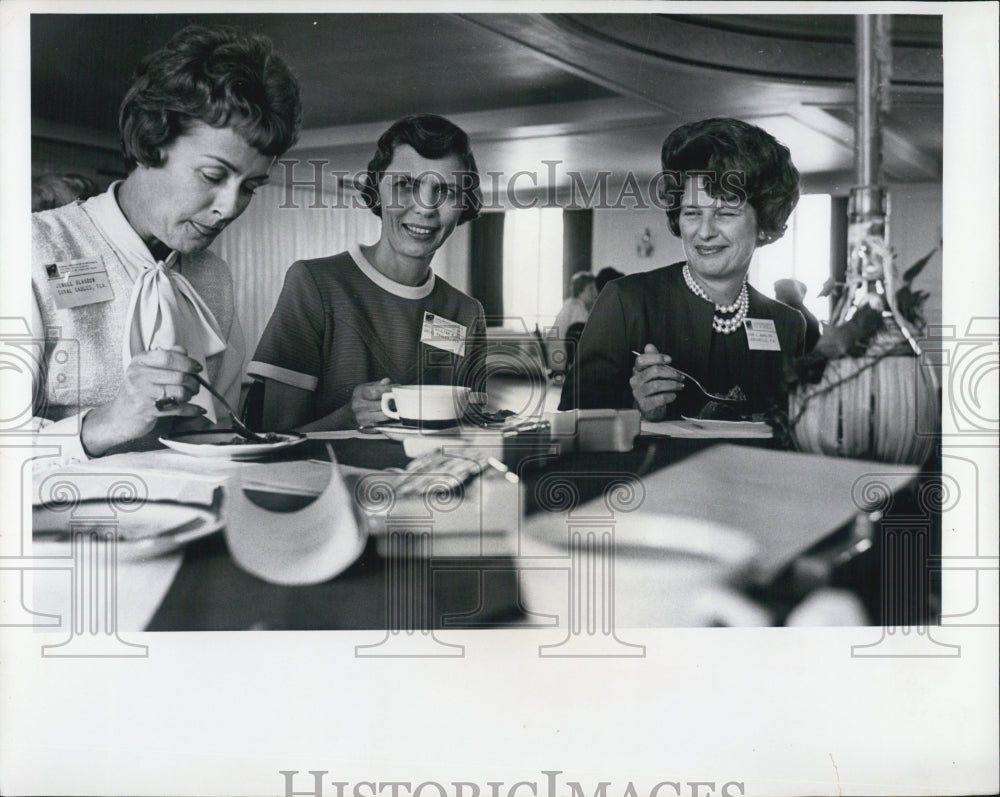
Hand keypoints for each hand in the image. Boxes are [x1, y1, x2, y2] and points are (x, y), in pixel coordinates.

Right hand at [81, 346, 203, 455]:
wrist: (121, 417)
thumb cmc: (139, 391)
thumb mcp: (147, 370)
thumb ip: (166, 358)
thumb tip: (183, 350)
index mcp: (140, 361)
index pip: (168, 357)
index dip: (187, 362)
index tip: (197, 368)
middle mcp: (138, 375)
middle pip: (178, 376)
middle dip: (193, 382)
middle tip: (195, 386)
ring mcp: (141, 393)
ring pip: (179, 392)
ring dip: (190, 395)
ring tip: (189, 396)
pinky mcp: (147, 410)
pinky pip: (178, 409)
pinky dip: (192, 410)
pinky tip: (198, 410)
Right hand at [350, 377, 392, 426]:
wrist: (351, 413)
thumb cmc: (364, 398)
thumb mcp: (369, 387)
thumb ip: (379, 385)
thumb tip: (387, 381)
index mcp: (359, 393)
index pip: (374, 392)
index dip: (387, 390)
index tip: (396, 389)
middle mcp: (357, 405)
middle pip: (380, 405)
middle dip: (392, 402)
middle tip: (399, 400)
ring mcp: (361, 417)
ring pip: (383, 416)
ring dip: (392, 412)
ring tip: (397, 408)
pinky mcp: (366, 426)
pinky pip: (382, 424)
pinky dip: (388, 421)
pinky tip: (391, 416)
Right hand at [629, 343, 683, 420]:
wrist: (649, 408)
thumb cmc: (653, 388)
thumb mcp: (653, 372)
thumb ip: (652, 359)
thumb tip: (649, 346)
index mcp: (637, 370)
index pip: (642, 360)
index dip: (656, 357)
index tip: (670, 359)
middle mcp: (635, 381)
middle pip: (653, 371)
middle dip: (671, 373)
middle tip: (680, 376)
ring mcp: (638, 393)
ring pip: (657, 385)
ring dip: (672, 385)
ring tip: (679, 386)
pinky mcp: (645, 404)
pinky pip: (660, 398)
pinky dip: (670, 396)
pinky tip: (673, 395)